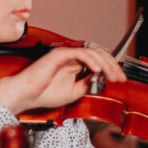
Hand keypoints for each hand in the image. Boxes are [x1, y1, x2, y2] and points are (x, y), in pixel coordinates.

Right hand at [0, 45, 126, 115]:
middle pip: (98, 55)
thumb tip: (101, 78)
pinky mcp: (60, 54)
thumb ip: (87, 84)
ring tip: (111, 75)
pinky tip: (97, 70)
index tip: (120, 79)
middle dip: (112, 66)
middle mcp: (71, 58)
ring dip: (104, 64)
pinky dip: (91, 60)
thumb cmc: (44, 93)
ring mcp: (66, 55)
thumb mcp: (74, 92)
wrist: (27, 95)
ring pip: (92, 53)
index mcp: (74, 66)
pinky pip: (80, 53)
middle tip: (120, 77)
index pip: (97, 62)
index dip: (111, 69)